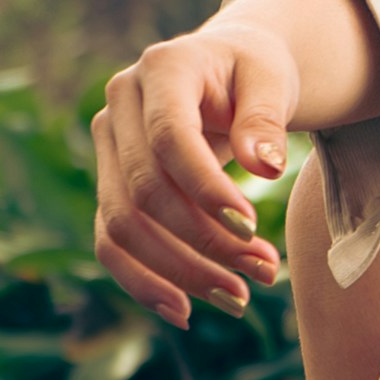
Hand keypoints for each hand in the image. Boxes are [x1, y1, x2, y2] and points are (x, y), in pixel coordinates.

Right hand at [94, 16, 295, 327]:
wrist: (228, 69)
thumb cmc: (255, 72)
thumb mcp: (273, 80)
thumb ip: (267, 118)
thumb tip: (265, 169)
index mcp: (161, 68)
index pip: (168, 138)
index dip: (205, 188)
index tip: (251, 227)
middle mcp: (119, 106)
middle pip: (144, 191)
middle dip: (204, 242)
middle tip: (265, 272)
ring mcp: (106, 148)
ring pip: (122, 226)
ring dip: (179, 271)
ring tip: (239, 296)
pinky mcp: (108, 184)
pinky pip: (111, 242)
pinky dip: (143, 280)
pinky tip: (185, 311)